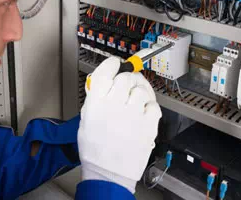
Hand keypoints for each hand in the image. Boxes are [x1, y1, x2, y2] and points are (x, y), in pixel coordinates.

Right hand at [77, 56, 161, 193]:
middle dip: (126, 81)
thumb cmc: (95, 150)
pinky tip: (143, 115)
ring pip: (141, 90)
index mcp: (96, 103)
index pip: (106, 71)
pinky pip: (154, 105)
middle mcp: (114, 105)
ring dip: (138, 94)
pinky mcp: (148, 125)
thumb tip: (106, 82)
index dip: (112, 65)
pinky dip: (150, 108)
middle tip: (125, 89)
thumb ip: (96, 98)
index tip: (116, 65)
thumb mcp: (86, 119)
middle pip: (125, 78)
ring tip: (134, 105)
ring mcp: (133, 115)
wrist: (109, 174)